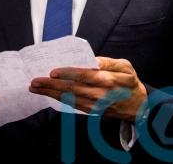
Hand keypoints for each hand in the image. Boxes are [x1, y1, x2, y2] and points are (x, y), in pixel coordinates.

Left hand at [29, 56, 146, 120]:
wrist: (138, 107)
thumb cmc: (129, 82)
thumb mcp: (126, 67)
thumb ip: (109, 62)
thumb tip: (93, 60)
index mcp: (109, 80)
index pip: (85, 76)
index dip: (68, 74)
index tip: (53, 72)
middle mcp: (100, 94)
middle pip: (72, 89)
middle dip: (51, 85)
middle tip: (34, 81)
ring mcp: (94, 106)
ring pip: (69, 99)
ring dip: (50, 93)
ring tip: (35, 88)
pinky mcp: (91, 112)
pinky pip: (71, 105)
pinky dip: (58, 100)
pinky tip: (47, 94)